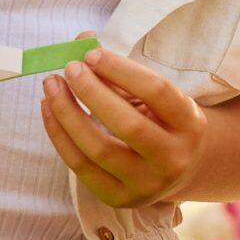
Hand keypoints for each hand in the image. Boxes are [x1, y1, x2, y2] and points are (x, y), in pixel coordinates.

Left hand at [43, 51, 207, 212]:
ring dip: (67, 114)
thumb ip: (121, 71)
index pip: (157, 92)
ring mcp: (147, 184)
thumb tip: (81, 41)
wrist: (182, 168)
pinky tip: (49, 111)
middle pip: (128, 125)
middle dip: (92, 93)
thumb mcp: (155, 96)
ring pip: (99, 149)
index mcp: (190, 123)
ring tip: (51, 87)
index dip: (121, 70)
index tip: (91, 53)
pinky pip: (81, 167)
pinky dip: (59, 136)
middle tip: (68, 69)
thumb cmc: (163, 120)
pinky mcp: (119, 198)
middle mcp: (173, 158)